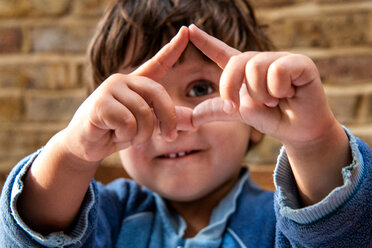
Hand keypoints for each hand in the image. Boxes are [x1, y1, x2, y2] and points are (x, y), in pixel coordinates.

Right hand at [63, 27, 191, 161]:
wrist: (85, 144)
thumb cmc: (116, 132)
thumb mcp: (146, 126)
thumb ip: (166, 121)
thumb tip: (194, 122)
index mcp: (136, 83)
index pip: (158, 63)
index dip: (173, 48)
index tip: (187, 31)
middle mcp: (123, 80)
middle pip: (158, 93)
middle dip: (168, 118)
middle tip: (170, 137)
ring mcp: (110, 89)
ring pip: (144, 113)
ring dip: (142, 133)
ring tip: (128, 136)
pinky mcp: (100, 103)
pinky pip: (128, 122)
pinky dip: (127, 135)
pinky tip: (113, 134)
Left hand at [189, 24, 350, 204]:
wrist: (298, 131)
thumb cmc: (271, 119)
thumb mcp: (239, 114)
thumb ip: (216, 110)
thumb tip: (191, 117)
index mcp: (244, 71)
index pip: (221, 52)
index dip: (205, 41)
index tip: (189, 30)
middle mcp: (260, 61)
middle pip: (236, 63)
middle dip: (234, 88)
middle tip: (246, 106)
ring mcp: (280, 59)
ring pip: (256, 68)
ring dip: (262, 94)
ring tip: (275, 100)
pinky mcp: (299, 62)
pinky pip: (278, 70)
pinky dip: (279, 89)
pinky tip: (289, 93)